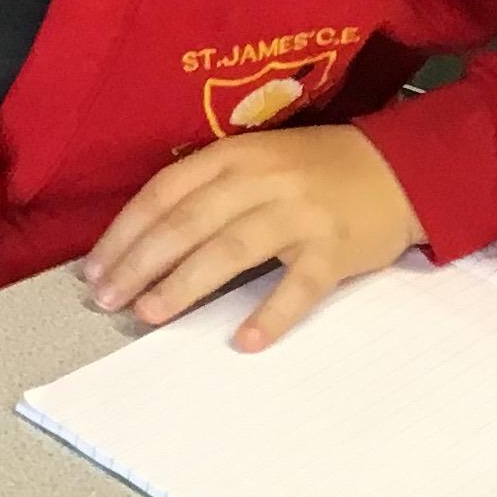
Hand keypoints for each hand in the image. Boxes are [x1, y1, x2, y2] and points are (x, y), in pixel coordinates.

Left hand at [81, 125, 422, 351]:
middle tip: (108, 299)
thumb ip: (206, 190)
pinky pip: (299, 286)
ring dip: (185, 284)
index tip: (95, 269)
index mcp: (234, 155)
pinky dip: (272, 313)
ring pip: (232, 249)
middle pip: (189, 222)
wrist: (402, 169)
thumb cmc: (314, 172)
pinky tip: (245, 340)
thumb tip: (142, 242)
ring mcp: (301, 214)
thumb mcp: (256, 162)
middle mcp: (263, 179)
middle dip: (141, 262)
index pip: (164, 192)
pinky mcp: (336, 249)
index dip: (125, 232)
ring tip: (150, 313)